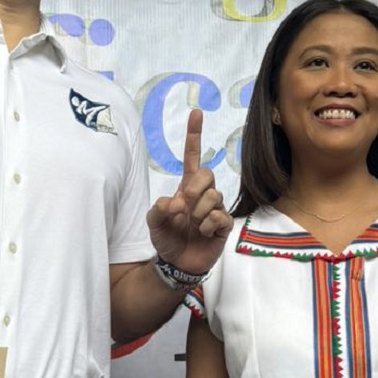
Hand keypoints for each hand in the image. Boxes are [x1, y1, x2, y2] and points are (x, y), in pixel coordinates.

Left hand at [146, 109, 232, 274]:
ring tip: (193, 226)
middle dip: (194, 189)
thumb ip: (158, 210)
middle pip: (207, 174)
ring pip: (213, 196)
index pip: (192, 157)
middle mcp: (203, 194)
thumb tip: (177, 202)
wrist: (178, 264)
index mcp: (186, 187)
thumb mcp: (153, 223)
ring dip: (198, 213)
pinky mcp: (224, 225)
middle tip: (184, 208)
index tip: (196, 113)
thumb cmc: (167, 239)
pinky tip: (203, 234)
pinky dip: (207, 226)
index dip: (194, 136)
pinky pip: (219, 217)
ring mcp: (215, 209)